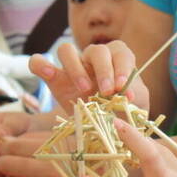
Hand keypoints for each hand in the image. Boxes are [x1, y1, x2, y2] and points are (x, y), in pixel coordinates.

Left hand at [0, 133, 75, 176]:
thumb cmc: (84, 153)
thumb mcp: (64, 137)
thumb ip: (35, 138)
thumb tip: (4, 140)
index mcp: (51, 151)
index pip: (9, 148)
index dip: (6, 146)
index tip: (10, 147)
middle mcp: (48, 172)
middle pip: (6, 166)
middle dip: (6, 162)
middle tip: (14, 161)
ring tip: (27, 174)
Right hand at [29, 41, 148, 113]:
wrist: (108, 125)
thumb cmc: (125, 109)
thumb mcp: (137, 103)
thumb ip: (136, 95)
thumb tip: (128, 95)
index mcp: (118, 57)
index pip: (120, 53)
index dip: (123, 69)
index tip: (124, 89)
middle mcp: (95, 57)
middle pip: (96, 50)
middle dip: (104, 70)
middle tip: (108, 92)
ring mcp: (73, 66)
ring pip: (66, 50)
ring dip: (76, 68)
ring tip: (84, 89)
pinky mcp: (55, 79)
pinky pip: (38, 62)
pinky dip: (40, 64)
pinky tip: (48, 73)